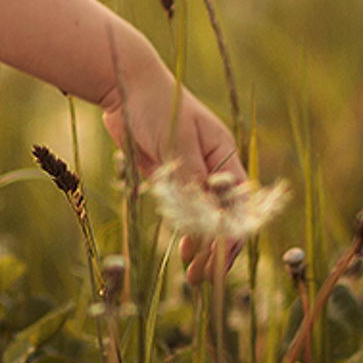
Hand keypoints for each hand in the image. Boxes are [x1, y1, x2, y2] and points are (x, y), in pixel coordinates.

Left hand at [99, 56, 247, 286]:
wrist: (124, 84)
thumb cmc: (156, 105)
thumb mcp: (176, 143)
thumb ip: (191, 180)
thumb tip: (208, 219)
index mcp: (223, 155)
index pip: (238, 205)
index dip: (231, 236)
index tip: (218, 260)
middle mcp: (212, 167)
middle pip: (223, 217)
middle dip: (216, 249)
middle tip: (201, 278)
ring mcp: (191, 173)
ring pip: (203, 219)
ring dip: (201, 246)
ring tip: (191, 275)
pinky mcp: (171, 176)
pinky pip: (183, 212)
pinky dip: (185, 232)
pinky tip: (182, 251)